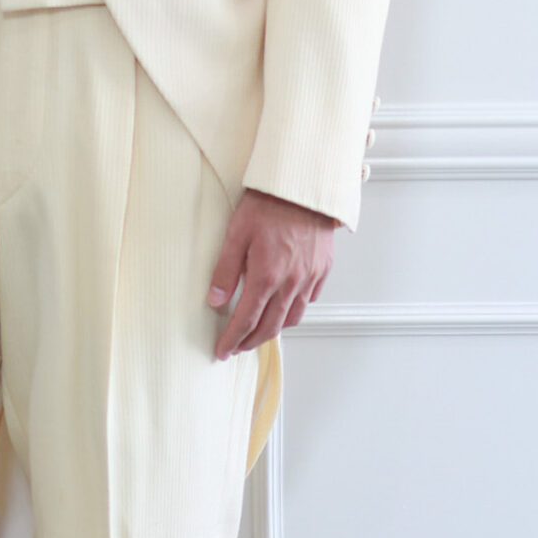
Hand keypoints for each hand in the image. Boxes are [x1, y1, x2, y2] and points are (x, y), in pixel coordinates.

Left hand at [206, 187, 339, 357]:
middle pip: (270, 327)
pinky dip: (294, 309)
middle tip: (237, 347)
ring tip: (258, 331)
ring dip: (274, 330)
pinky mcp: (323, 269)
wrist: (303, 186)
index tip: (222, 351)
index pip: (246, 320)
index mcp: (267, 276)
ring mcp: (310, 278)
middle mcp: (291, 283)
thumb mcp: (236, 234)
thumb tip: (215, 301)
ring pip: (293, 318)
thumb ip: (225, 271)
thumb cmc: (269, 204)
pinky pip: (309, 300)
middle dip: (251, 342)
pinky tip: (284, 306)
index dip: (232, 339)